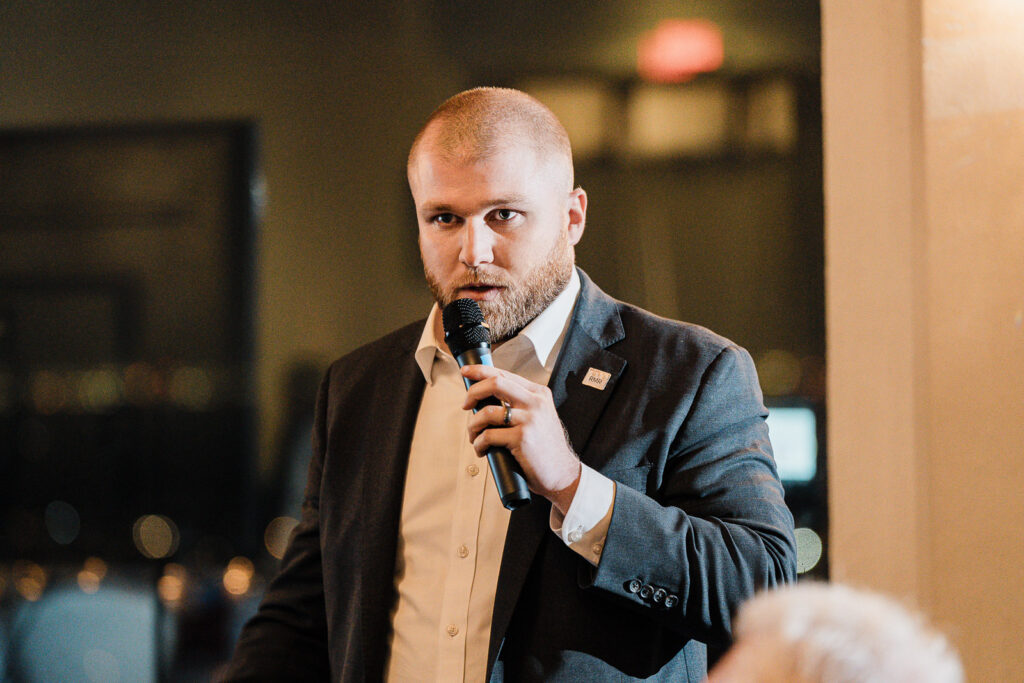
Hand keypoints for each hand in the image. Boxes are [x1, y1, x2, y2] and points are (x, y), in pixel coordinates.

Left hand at [462, 364, 580, 513]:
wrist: (563, 474)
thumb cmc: (545, 448)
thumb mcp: (538, 417)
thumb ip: (520, 404)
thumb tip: (485, 398)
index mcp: (539, 393)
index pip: (505, 374)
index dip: (480, 371)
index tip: (466, 372)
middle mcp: (536, 402)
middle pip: (495, 383)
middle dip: (473, 392)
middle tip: (465, 405)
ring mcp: (530, 419)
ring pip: (487, 412)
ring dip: (473, 425)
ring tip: (474, 437)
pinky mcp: (522, 438)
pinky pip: (488, 435)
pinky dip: (479, 443)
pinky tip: (481, 450)